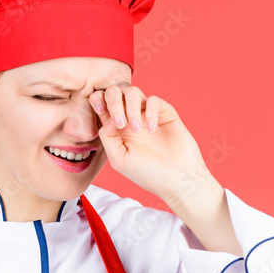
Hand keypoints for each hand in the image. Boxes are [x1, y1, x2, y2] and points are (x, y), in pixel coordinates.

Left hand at [90, 84, 214, 203]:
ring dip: (131, 108)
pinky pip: (154, 100)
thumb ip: (107, 137)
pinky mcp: (165, 113)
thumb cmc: (147, 173)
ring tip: (136, 129)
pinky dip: (150, 112)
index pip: (101, 104)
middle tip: (120, 123)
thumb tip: (108, 117)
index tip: (100, 112)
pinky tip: (152, 129)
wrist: (176, 180)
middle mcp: (130, 118)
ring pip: (133, 92)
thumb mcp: (119, 159)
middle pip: (115, 92)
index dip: (96, 100)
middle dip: (113, 101)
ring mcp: (147, 115)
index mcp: (115, 128)